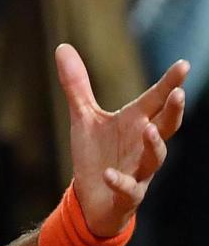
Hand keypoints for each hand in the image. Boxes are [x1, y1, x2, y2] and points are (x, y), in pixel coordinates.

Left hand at [56, 44, 188, 236]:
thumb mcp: (83, 117)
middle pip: (166, 127)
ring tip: (149, 128)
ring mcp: (138, 171)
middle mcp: (142, 146)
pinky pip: (128, 189)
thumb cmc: (95, 155)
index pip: (156, 101)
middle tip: (178, 93)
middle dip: (174, 112)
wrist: (90, 199)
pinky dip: (120, 182)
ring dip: (154, 145)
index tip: (184, 65)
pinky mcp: (126, 195)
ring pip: (155, 158)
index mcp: (135, 123)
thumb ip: (77, 85)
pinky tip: (109, 174)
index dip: (170, 84)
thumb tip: (62, 46)